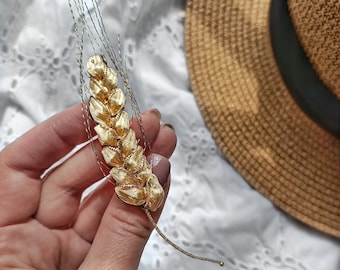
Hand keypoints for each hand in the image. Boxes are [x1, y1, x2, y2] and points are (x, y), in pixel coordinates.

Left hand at [0, 104, 175, 269]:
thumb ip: (124, 231)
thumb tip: (154, 175)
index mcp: (4, 241)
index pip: (20, 166)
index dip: (60, 132)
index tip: (96, 110)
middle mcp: (27, 240)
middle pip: (70, 177)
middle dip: (113, 147)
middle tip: (146, 126)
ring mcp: (58, 250)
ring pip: (97, 197)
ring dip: (133, 169)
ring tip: (161, 144)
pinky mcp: (85, 259)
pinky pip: (113, 221)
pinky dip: (138, 200)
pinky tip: (157, 176)